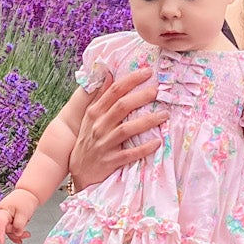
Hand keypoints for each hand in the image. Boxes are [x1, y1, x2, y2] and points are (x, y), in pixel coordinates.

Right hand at [0, 190, 37, 243]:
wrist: (29, 194)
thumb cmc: (25, 200)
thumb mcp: (24, 213)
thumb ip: (19, 225)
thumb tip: (16, 234)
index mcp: (3, 210)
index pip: (0, 224)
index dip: (0, 234)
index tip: (1, 243)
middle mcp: (2, 215)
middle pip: (6, 229)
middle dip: (16, 234)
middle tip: (26, 234)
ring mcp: (6, 218)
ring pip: (9, 231)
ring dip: (18, 234)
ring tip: (27, 234)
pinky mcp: (10, 220)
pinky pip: (12, 229)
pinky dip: (17, 233)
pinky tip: (21, 238)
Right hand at [70, 68, 167, 188]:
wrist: (79, 171)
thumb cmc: (88, 141)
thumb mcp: (89, 117)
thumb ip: (99, 96)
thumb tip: (108, 73)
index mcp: (94, 113)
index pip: (113, 91)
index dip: (131, 80)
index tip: (147, 72)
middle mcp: (98, 126)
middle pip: (121, 107)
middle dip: (141, 97)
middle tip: (157, 91)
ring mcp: (104, 144)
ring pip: (126, 129)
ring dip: (147, 121)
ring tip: (164, 115)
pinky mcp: (110, 161)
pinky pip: (129, 154)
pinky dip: (143, 148)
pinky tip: (157, 142)